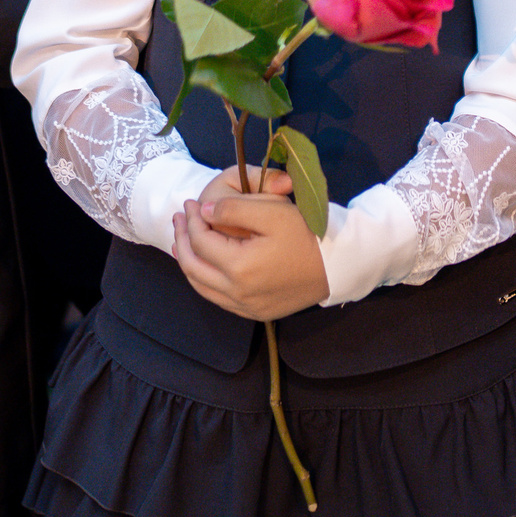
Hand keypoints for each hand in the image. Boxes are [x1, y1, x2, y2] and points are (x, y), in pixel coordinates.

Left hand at [172, 168, 327, 320]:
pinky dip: (203, 280)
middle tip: (179, 218)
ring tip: (183, 241)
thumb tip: (203, 212)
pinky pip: (217, 298)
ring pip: (201, 287)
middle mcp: (237, 293)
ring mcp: (245, 307)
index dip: (191, 220)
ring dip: (188, 261)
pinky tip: (204, 264)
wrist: (336, 265)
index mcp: (239, 267)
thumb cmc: (306, 234)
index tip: (189, 203)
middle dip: (182, 239)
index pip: (201, 241)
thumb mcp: (272, 211)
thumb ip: (233, 209)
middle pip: (193, 267)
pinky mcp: (254, 313)